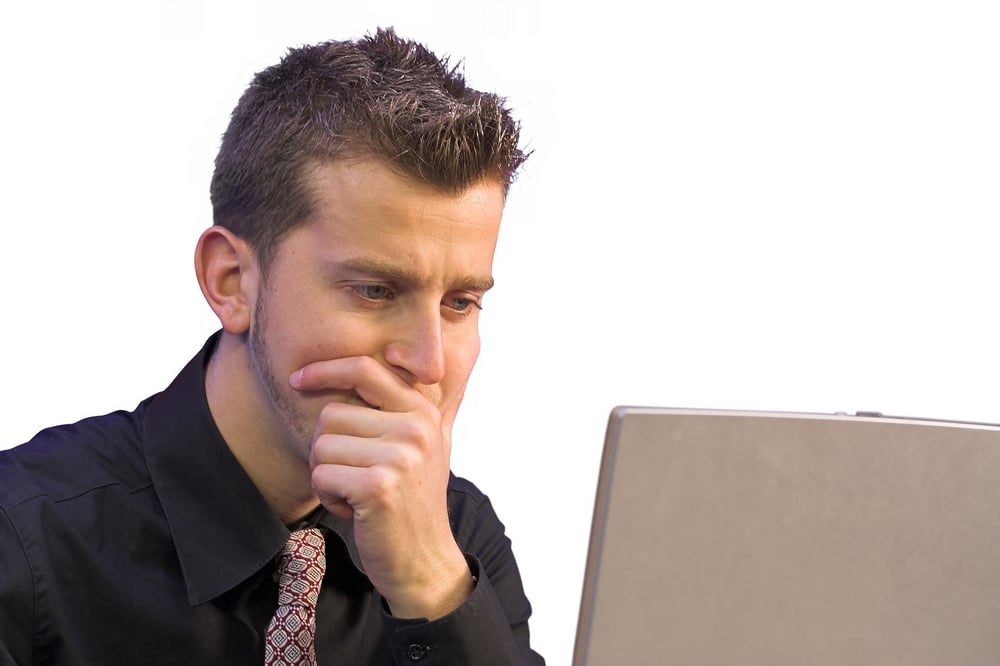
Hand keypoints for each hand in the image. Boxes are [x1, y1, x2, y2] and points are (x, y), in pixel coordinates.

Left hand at [291, 356, 473, 618]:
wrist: (424, 561)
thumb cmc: (410, 502)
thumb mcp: (420, 445)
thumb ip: (403, 405)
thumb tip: (381, 356)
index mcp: (422, 412)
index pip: (364, 370)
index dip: (325, 369)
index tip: (298, 379)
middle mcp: (416, 428)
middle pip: (330, 414)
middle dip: (327, 448)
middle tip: (353, 476)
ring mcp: (401, 456)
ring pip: (322, 446)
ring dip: (327, 475)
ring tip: (357, 493)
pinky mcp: (379, 485)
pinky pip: (321, 475)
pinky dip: (329, 497)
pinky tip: (355, 510)